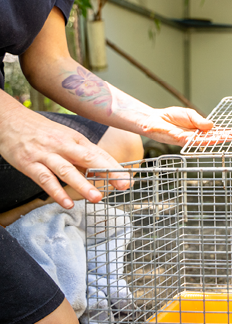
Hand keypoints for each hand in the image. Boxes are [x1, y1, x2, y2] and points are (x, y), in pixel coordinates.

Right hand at [0, 99, 130, 209]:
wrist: (9, 120)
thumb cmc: (41, 133)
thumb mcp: (65, 139)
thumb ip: (82, 156)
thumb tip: (102, 173)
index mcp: (76, 139)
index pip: (99, 154)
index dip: (115, 167)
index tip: (128, 180)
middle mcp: (64, 145)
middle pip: (89, 159)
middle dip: (108, 172)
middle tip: (123, 185)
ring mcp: (46, 154)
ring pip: (67, 170)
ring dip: (83, 185)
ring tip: (97, 198)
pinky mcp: (30, 163)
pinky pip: (45, 179)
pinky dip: (56, 192)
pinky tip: (66, 203)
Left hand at [139, 107, 231, 146]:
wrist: (154, 119)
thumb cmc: (169, 117)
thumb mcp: (189, 114)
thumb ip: (200, 120)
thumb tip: (212, 125)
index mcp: (198, 129)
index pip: (214, 131)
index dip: (224, 132)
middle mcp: (194, 136)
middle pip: (211, 137)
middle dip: (223, 136)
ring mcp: (188, 139)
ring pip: (205, 141)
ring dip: (216, 139)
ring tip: (227, 138)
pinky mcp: (180, 140)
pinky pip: (194, 141)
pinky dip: (203, 140)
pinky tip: (211, 139)